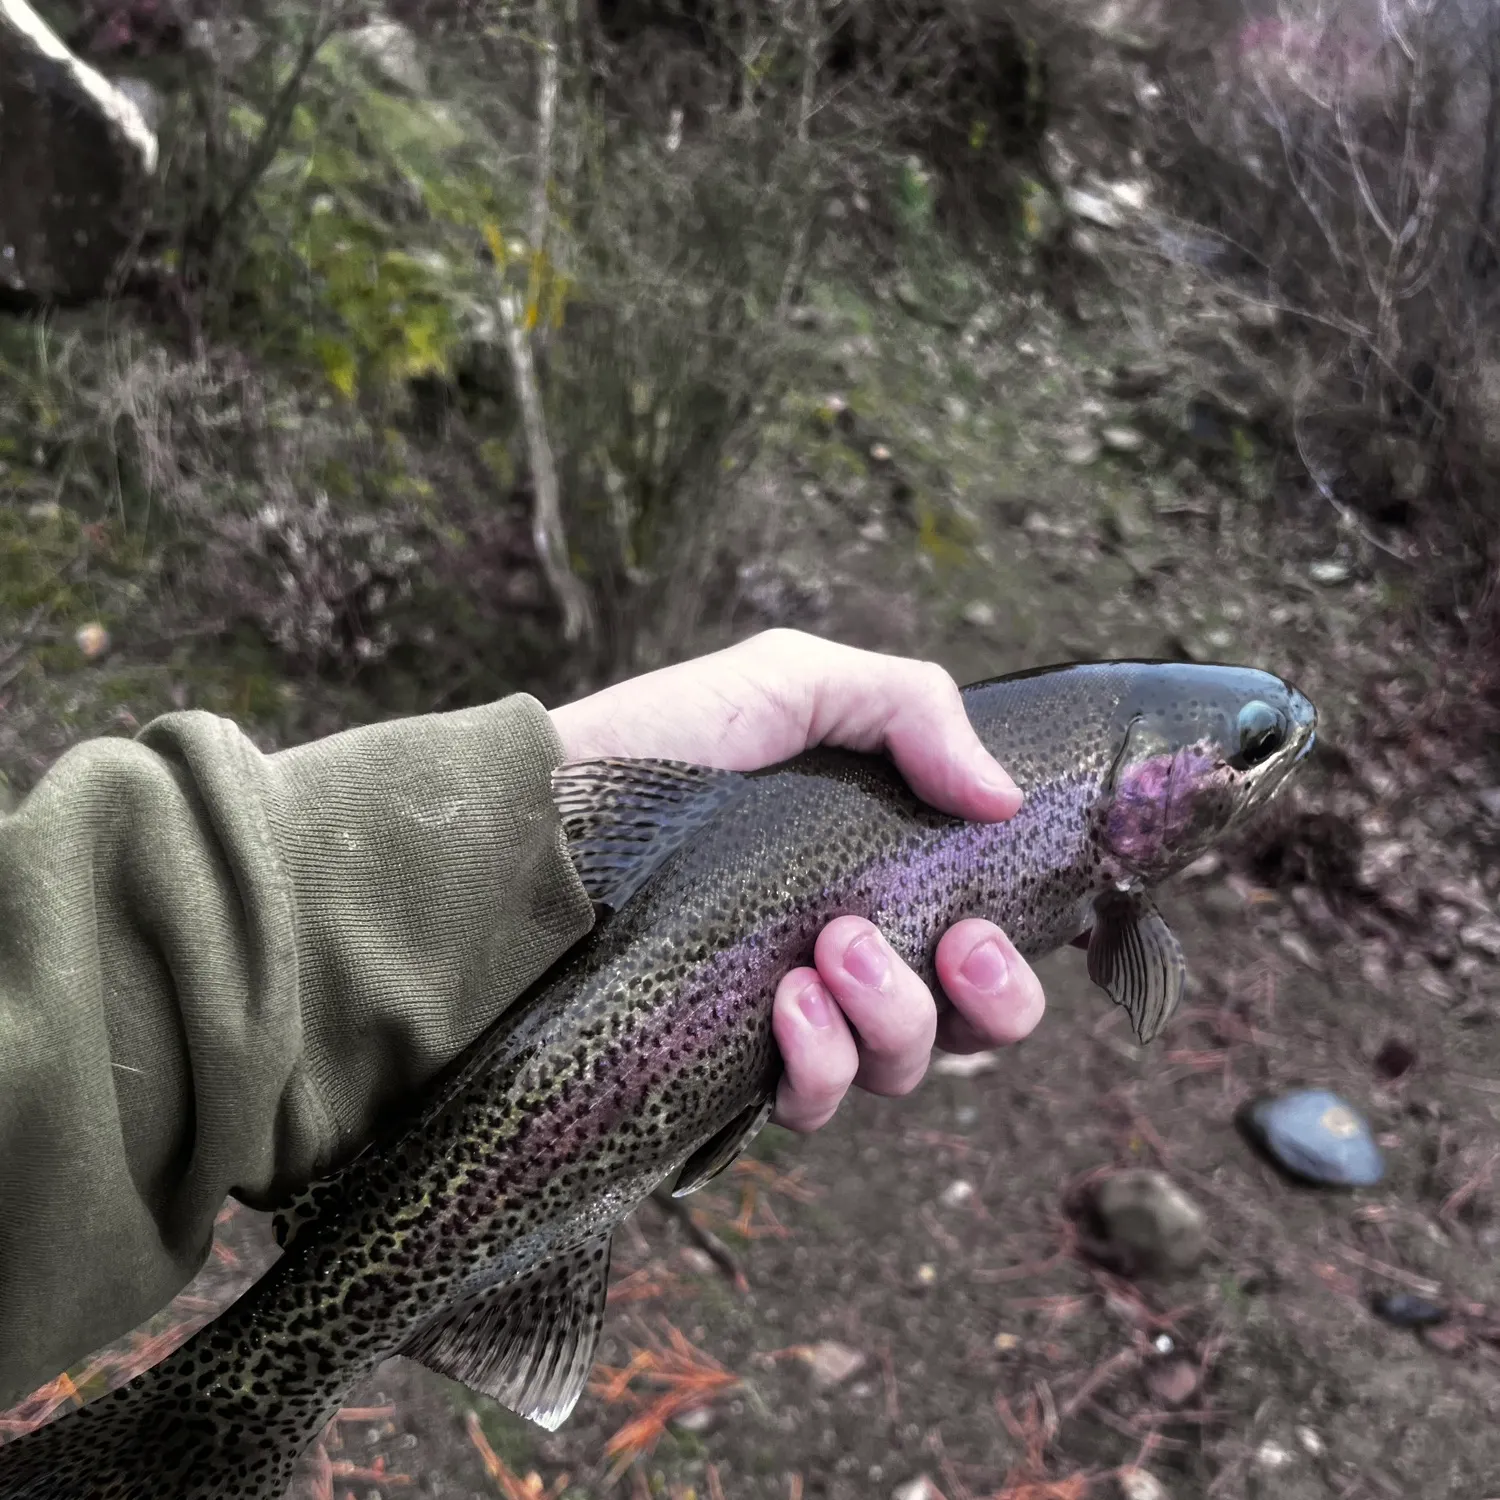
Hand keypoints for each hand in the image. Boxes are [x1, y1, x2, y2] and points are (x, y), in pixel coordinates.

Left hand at [550, 629, 1045, 1132]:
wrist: (538, 813)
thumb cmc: (665, 742)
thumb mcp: (794, 682)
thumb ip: (913, 708)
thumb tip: (1006, 800)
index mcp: (876, 875)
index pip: (982, 949)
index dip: (1013, 961)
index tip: (990, 923)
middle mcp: (845, 955)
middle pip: (971, 1031)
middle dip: (991, 1000)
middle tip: (953, 942)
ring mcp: (788, 1019)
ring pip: (901, 1071)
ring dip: (895, 1017)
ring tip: (830, 948)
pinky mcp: (726, 1069)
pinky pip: (812, 1107)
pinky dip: (821, 1065)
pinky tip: (784, 1002)